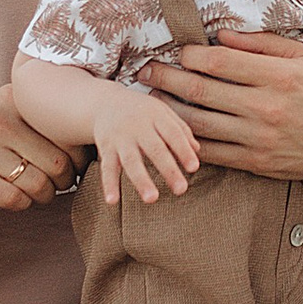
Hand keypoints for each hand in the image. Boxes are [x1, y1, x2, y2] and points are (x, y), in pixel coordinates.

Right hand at [0, 86, 79, 214]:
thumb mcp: (5, 111)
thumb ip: (40, 115)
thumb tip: (91, 136)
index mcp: (11, 98)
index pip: (63, 132)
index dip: (78, 155)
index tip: (77, 165)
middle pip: (55, 162)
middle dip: (65, 181)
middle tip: (62, 184)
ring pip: (36, 183)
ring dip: (44, 196)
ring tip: (41, 192)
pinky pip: (12, 198)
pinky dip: (22, 204)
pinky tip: (18, 198)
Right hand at [84, 82, 202, 210]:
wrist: (105, 102)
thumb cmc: (142, 111)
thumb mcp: (162, 112)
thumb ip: (180, 129)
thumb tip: (197, 150)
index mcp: (155, 116)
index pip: (173, 133)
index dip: (183, 150)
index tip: (194, 168)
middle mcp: (137, 126)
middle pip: (154, 149)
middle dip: (168, 169)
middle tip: (181, 190)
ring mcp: (120, 137)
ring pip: (131, 160)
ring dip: (141, 180)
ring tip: (151, 199)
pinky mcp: (105, 148)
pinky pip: (107, 168)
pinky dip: (109, 185)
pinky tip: (112, 201)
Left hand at [146, 32, 302, 182]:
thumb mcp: (301, 57)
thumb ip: (262, 43)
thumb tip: (222, 34)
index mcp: (278, 76)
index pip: (219, 62)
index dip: (190, 55)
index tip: (178, 51)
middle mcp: (266, 107)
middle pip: (200, 90)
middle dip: (166, 78)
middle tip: (145, 70)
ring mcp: (258, 138)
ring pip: (198, 123)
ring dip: (168, 109)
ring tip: (151, 99)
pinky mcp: (254, 162)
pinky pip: (210, 152)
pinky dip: (187, 140)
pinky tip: (172, 128)